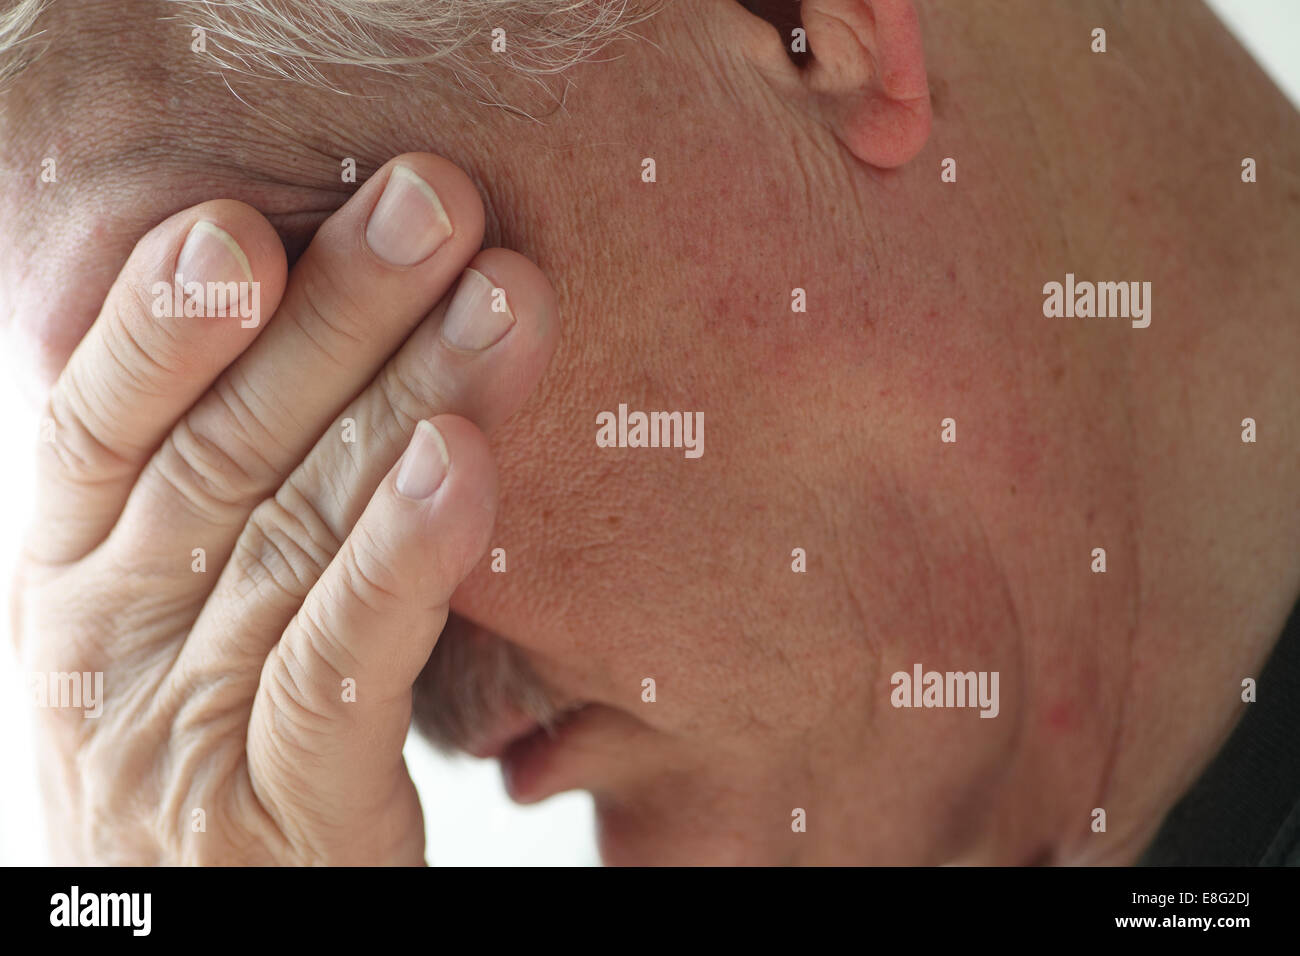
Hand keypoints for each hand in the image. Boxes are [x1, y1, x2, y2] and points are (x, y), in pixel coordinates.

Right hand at [12, 153, 558, 863]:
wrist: (206, 938)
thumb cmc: (210, 748)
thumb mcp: (186, 617)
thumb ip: (233, 504)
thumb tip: (334, 347)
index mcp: (74, 582)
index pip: (98, 427)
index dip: (163, 321)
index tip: (249, 221)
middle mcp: (108, 646)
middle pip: (224, 454)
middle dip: (338, 316)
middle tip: (435, 200)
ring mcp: (186, 734)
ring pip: (297, 541)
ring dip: (406, 402)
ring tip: (499, 297)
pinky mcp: (288, 814)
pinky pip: (342, 668)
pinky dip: (402, 559)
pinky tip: (465, 464)